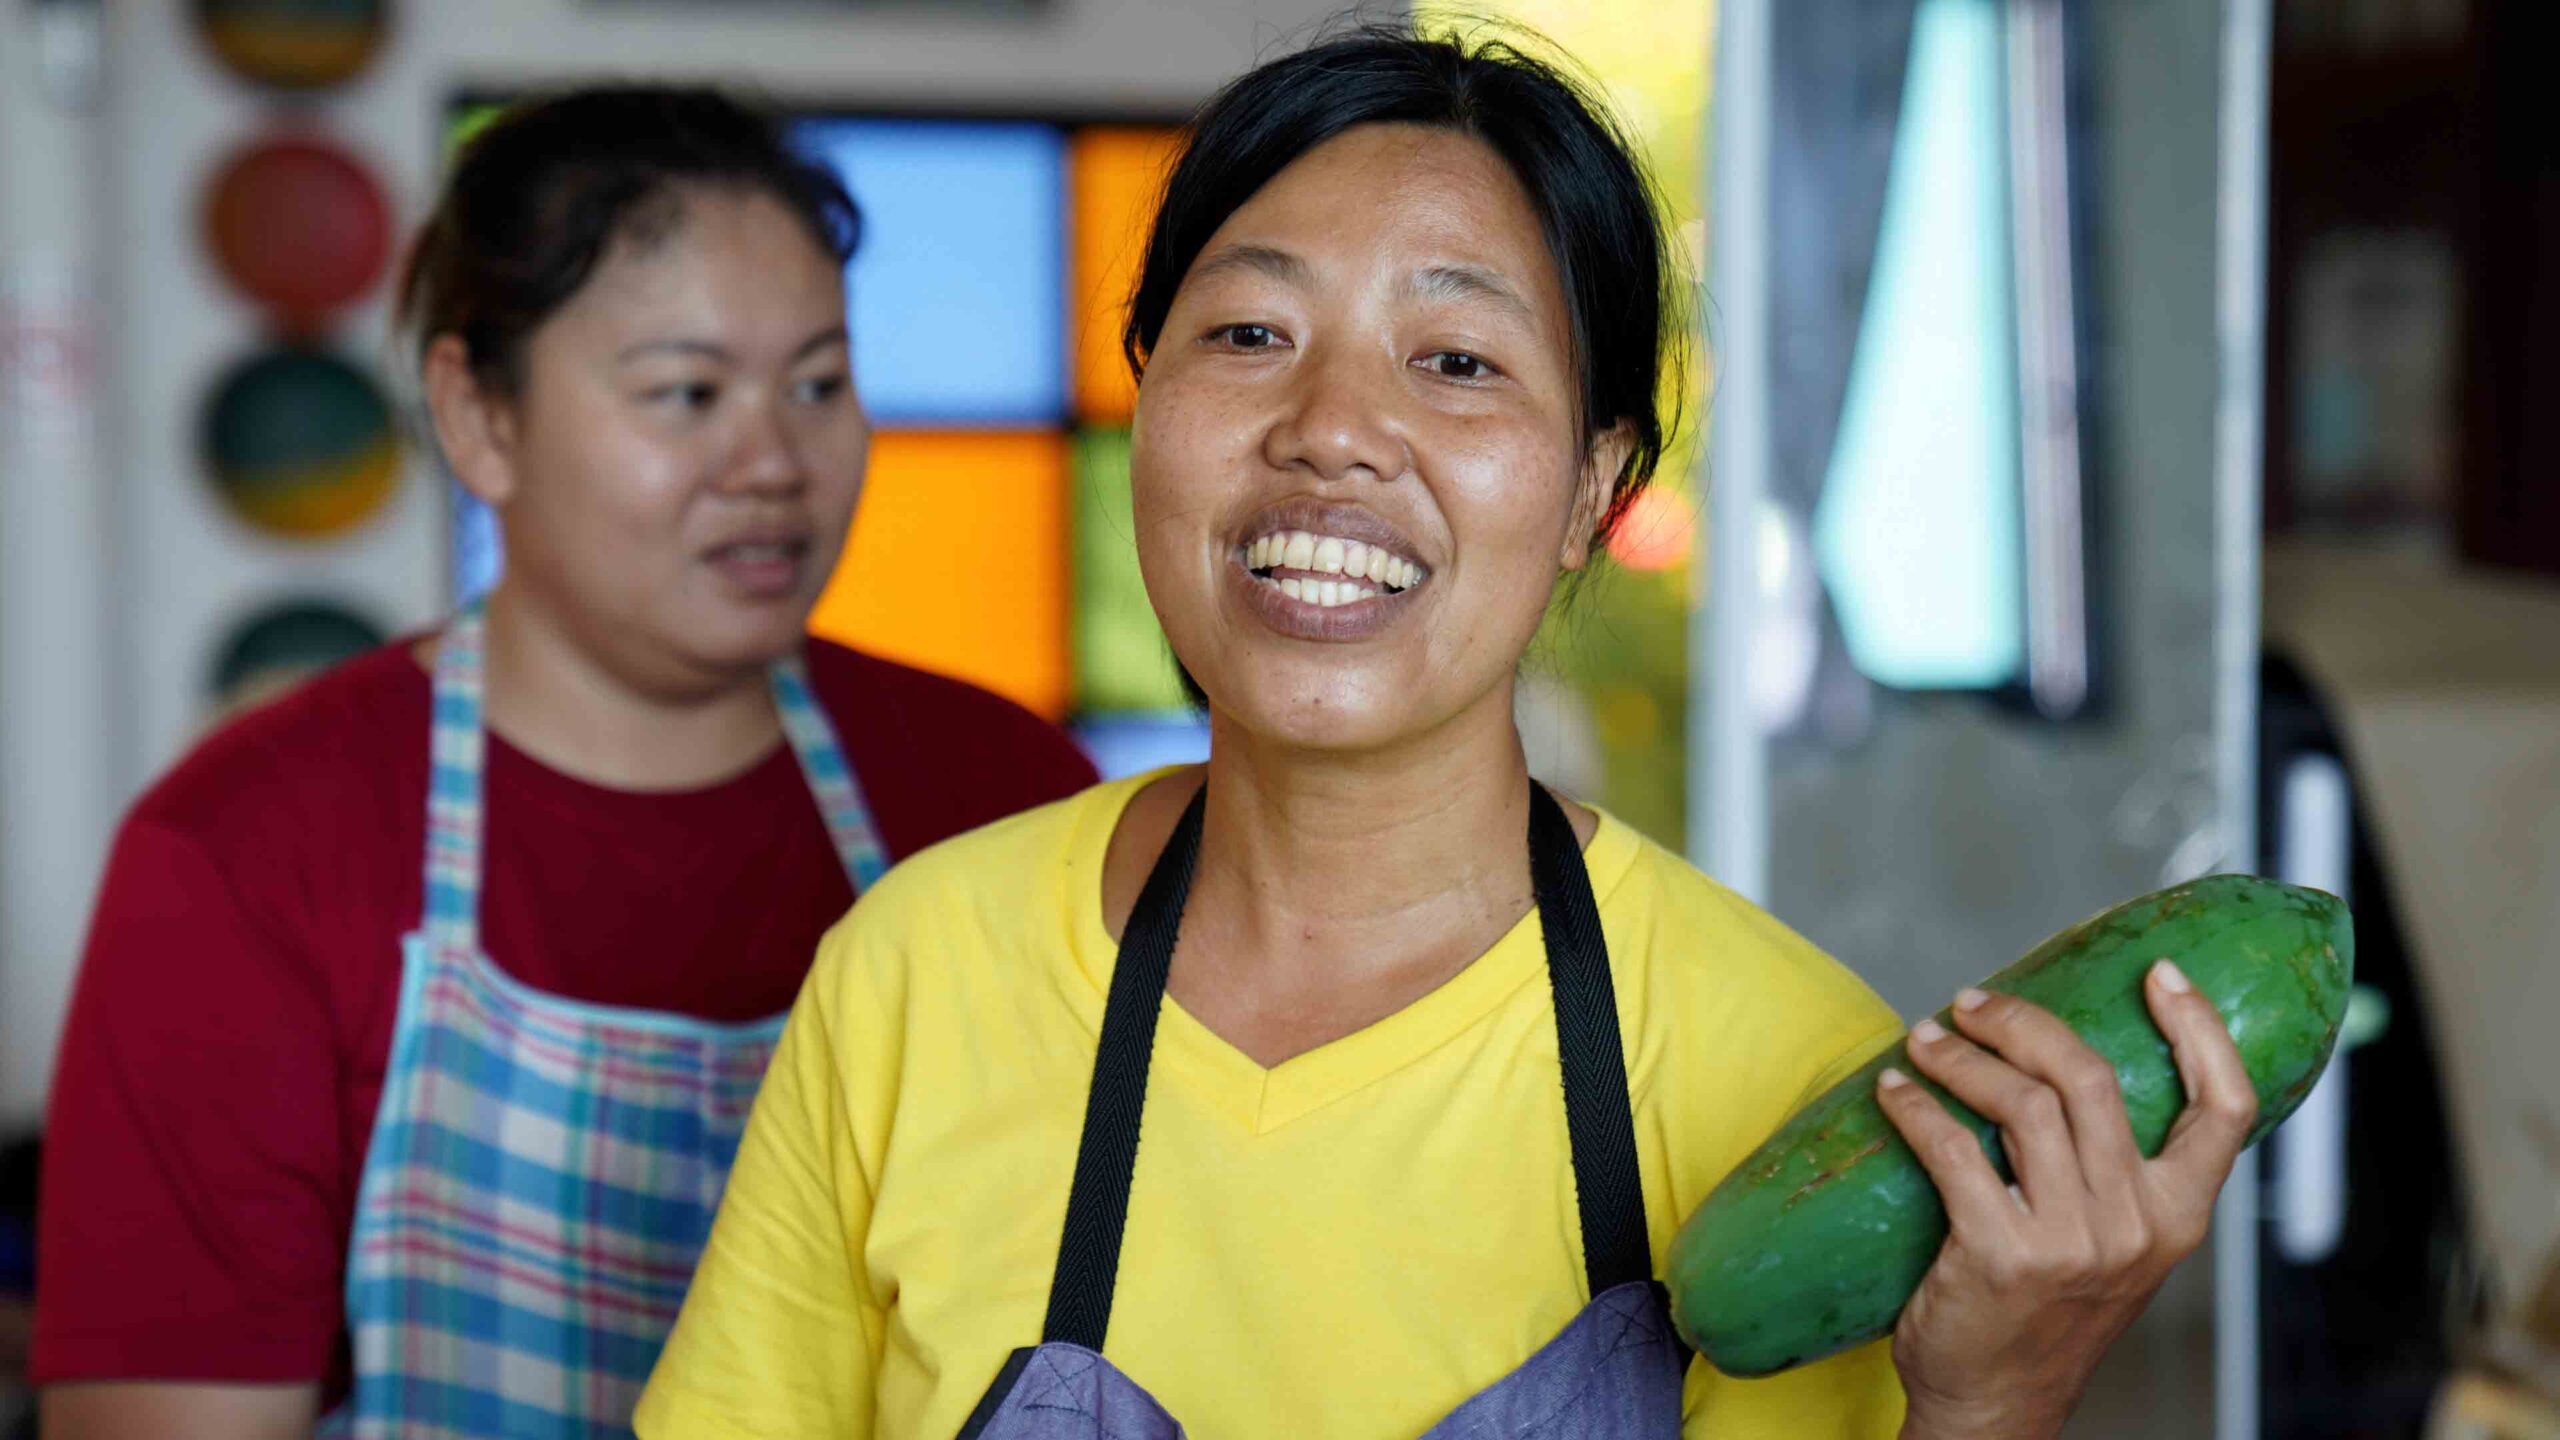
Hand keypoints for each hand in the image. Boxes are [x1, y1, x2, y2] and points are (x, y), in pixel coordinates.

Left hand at [1876, 962, 2256, 1439]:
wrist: (1997, 1403)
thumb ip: (2113, 1173)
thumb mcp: (2112, 1245)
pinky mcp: (2000, 1255)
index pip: (2224, 1107)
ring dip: (1961, 1056)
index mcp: (2179, 1216)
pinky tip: (1894, 1091)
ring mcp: (2072, 1243)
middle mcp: (2137, 1226)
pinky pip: (1953, 1150)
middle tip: (1973, 1001)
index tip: (2158, 973)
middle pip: (2090, 1079)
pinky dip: (1916, 1107)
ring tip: (1924, 1039)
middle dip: (2024, 1022)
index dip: (2200, 1028)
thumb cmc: (2045, 1313)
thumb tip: (2058, 1063)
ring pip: (2021, 1103)